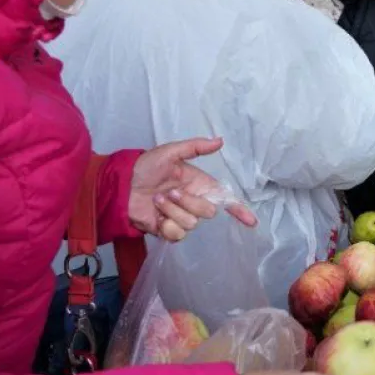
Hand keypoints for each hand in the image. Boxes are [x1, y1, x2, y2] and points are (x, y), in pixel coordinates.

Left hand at [128, 137, 256, 240]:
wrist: (122, 185)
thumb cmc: (146, 167)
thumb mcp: (170, 152)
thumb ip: (195, 147)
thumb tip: (220, 140)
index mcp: (199, 185)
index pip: (225, 199)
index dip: (239, 210)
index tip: (252, 222)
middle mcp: (194, 202)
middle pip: (207, 211)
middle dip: (188, 202)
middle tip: (169, 192)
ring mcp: (181, 218)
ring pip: (191, 223)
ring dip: (171, 211)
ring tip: (156, 201)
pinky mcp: (168, 231)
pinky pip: (176, 235)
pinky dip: (165, 225)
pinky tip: (156, 217)